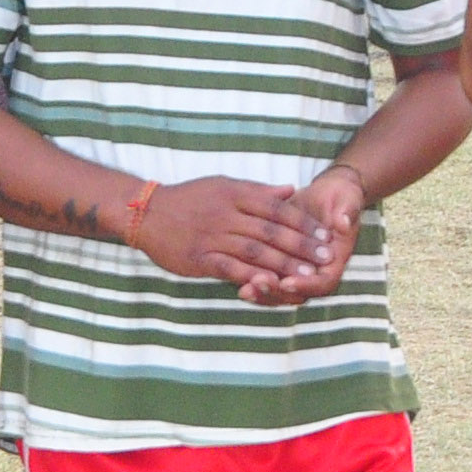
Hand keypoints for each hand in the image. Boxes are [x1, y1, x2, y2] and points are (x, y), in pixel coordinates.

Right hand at [131, 176, 332, 293]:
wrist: (147, 213)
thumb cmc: (190, 198)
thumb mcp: (224, 185)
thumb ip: (258, 191)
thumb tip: (291, 190)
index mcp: (235, 195)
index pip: (277, 209)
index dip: (303, 223)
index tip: (324, 235)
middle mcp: (226, 215)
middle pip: (271, 232)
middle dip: (301, 246)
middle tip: (324, 258)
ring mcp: (212, 237)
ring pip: (255, 252)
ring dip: (283, 265)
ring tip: (307, 275)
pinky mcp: (200, 258)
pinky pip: (230, 270)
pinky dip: (252, 279)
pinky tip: (272, 286)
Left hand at [244, 166, 369, 305]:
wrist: (328, 194)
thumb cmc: (340, 196)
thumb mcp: (347, 200)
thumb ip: (347, 213)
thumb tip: (344, 223)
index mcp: (335, 261)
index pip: (323, 283)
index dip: (306, 285)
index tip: (288, 281)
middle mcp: (317, 272)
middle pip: (298, 295)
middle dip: (277, 292)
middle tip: (258, 284)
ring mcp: (298, 271)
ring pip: (280, 293)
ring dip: (263, 293)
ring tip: (244, 289)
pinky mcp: (281, 265)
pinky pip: (268, 281)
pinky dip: (253, 284)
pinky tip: (237, 284)